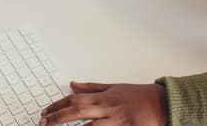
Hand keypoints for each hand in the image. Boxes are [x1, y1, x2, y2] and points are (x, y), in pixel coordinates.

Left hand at [40, 81, 167, 125]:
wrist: (163, 103)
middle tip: (43, 123)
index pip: (75, 100)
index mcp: (104, 96)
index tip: (45, 112)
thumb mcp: (114, 87)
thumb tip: (72, 84)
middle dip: (57, 117)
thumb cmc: (139, 95)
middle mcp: (108, 108)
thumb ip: (91, 88)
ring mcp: (116, 121)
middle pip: (77, 111)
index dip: (57, 106)